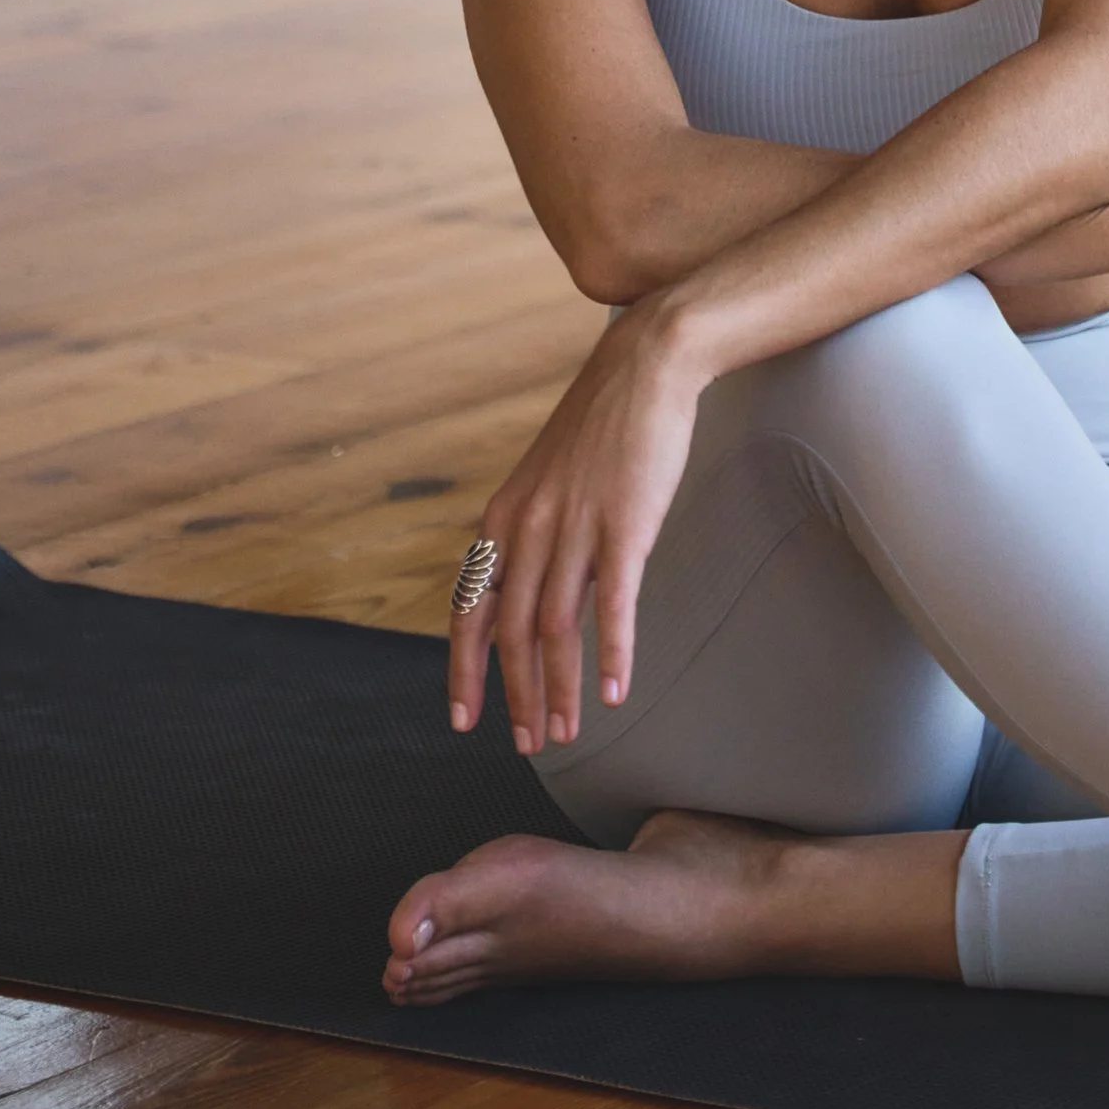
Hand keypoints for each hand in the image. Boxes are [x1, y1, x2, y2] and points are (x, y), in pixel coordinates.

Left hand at [448, 301, 707, 752]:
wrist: (645, 365)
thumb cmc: (603, 423)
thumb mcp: (549, 477)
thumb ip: (536, 531)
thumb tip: (534, 588)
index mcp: (503, 516)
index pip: (470, 608)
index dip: (463, 669)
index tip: (464, 718)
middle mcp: (529, 526)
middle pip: (511, 632)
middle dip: (517, 696)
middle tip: (530, 743)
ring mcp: (575, 526)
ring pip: (556, 628)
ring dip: (560, 689)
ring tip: (566, 732)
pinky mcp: (624, 524)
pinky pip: (612, 603)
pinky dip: (612, 654)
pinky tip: (616, 692)